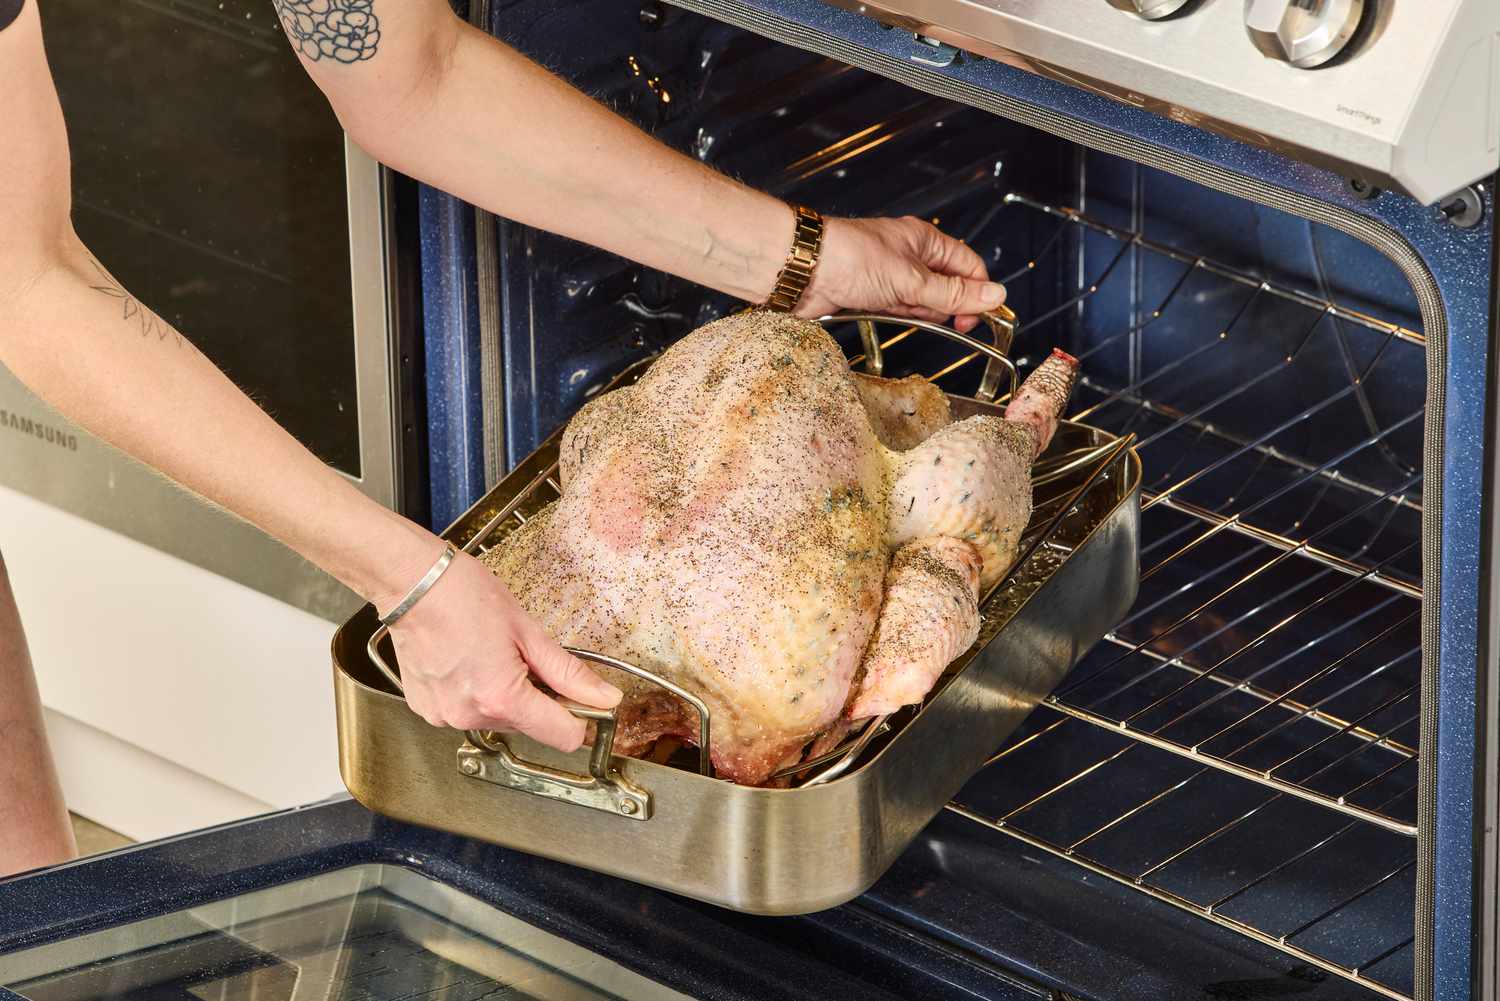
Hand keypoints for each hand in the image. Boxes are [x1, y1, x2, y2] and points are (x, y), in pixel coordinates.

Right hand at [378, 546, 622, 751]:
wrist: (411, 583)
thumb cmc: (464, 595)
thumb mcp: (528, 630)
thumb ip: (569, 672)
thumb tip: (605, 697)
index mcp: (501, 697)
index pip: (563, 737)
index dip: (579, 717)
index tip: (579, 697)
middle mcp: (469, 715)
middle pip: (529, 725)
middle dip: (536, 697)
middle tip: (522, 656)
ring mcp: (444, 716)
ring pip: (498, 719)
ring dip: (504, 694)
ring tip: (488, 655)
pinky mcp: (426, 710)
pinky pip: (467, 711)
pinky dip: (475, 693)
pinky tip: (467, 662)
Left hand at [795, 216, 1005, 333]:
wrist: (802, 270)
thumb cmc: (849, 257)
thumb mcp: (911, 280)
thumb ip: (952, 293)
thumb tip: (993, 296)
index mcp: (924, 240)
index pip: (968, 265)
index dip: (978, 291)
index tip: (980, 316)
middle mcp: (910, 256)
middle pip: (947, 286)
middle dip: (945, 303)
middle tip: (935, 313)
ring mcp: (891, 276)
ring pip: (922, 300)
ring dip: (918, 310)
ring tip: (898, 305)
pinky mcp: (873, 295)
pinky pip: (899, 309)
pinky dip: (899, 315)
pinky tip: (886, 312)